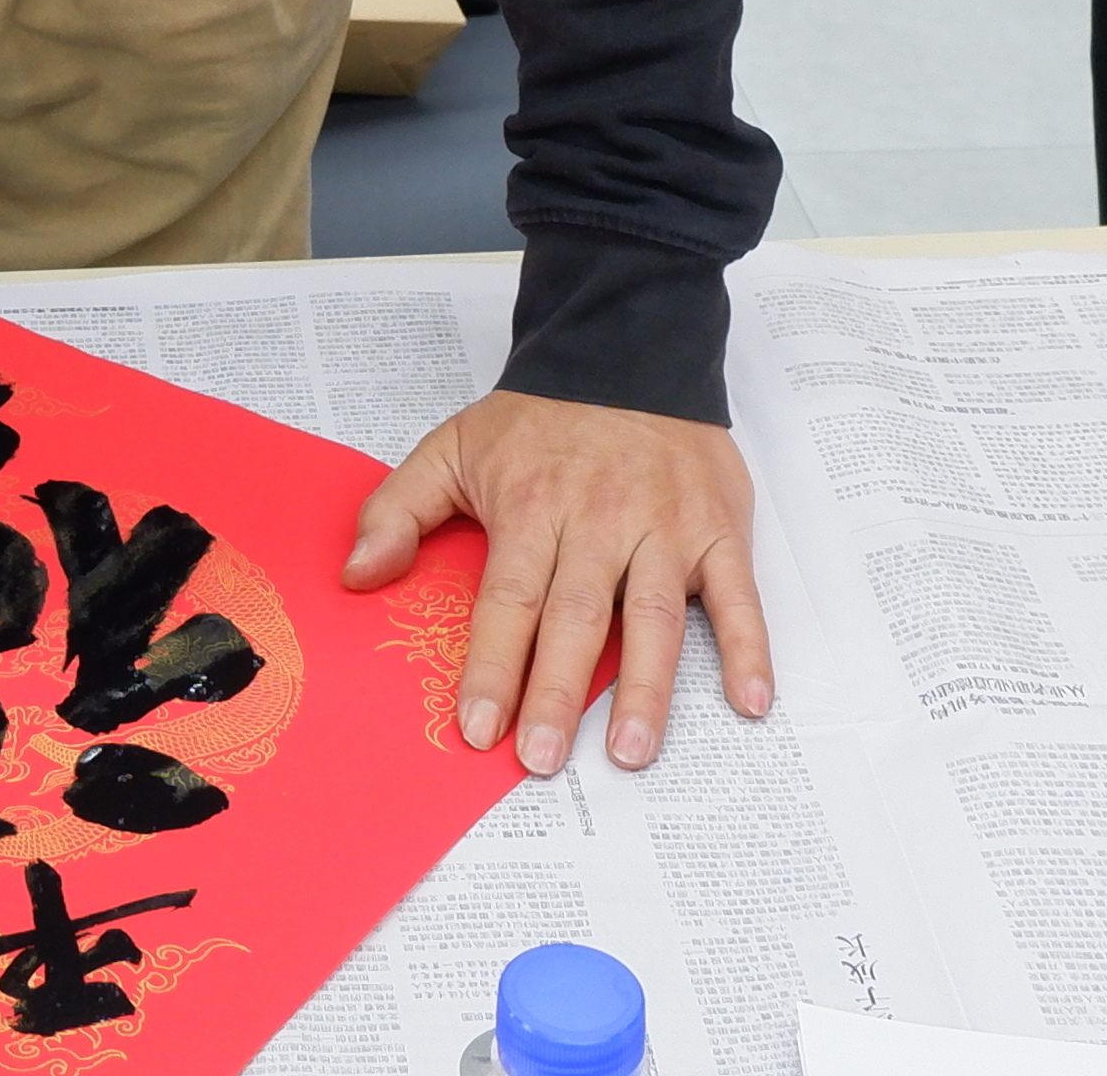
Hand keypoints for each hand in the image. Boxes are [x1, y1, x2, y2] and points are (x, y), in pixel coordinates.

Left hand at [343, 391, 770, 774]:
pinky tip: (750, 702)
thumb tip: (355, 576)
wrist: (627, 347)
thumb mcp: (450, 446)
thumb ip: (397, 510)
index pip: (509, 600)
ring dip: (647, 690)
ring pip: (655, 619)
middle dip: (559, 694)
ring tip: (632, 752)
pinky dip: (750, 649)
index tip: (479, 728)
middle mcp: (601, 522)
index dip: (493, 667)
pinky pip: (738, 595)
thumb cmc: (538, 417)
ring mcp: (666, 528)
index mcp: (534, 507)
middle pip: (577, 620)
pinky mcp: (719, 528)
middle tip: (543, 759)